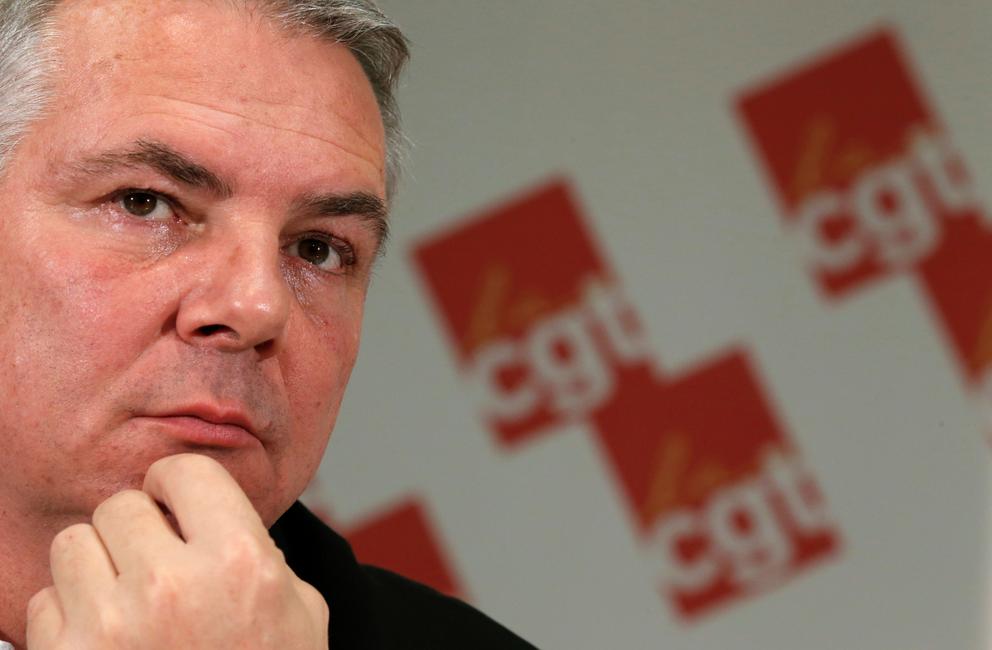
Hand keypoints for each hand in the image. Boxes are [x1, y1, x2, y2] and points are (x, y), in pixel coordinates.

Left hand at [25, 454, 328, 648]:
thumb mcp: (298, 613)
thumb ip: (262, 554)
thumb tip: (217, 514)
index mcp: (238, 562)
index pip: (184, 471)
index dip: (178, 484)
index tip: (175, 502)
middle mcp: (171, 586)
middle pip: (120, 506)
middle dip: (138, 528)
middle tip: (155, 561)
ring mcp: (110, 628)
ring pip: (72, 545)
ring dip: (96, 566)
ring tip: (125, 599)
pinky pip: (43, 604)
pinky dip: (68, 617)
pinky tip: (105, 640)